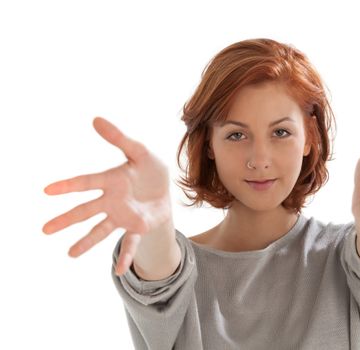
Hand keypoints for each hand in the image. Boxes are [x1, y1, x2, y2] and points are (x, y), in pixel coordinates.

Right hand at [42, 117, 172, 274]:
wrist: (166, 190)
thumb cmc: (150, 170)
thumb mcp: (140, 152)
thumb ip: (120, 139)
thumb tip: (95, 119)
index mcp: (112, 181)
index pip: (86, 183)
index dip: (68, 186)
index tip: (48, 190)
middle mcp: (112, 201)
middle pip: (86, 211)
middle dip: (66, 220)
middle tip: (45, 229)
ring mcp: (123, 216)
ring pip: (101, 230)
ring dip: (86, 242)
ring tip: (70, 254)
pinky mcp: (138, 227)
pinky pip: (130, 243)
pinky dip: (125, 256)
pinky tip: (120, 270)